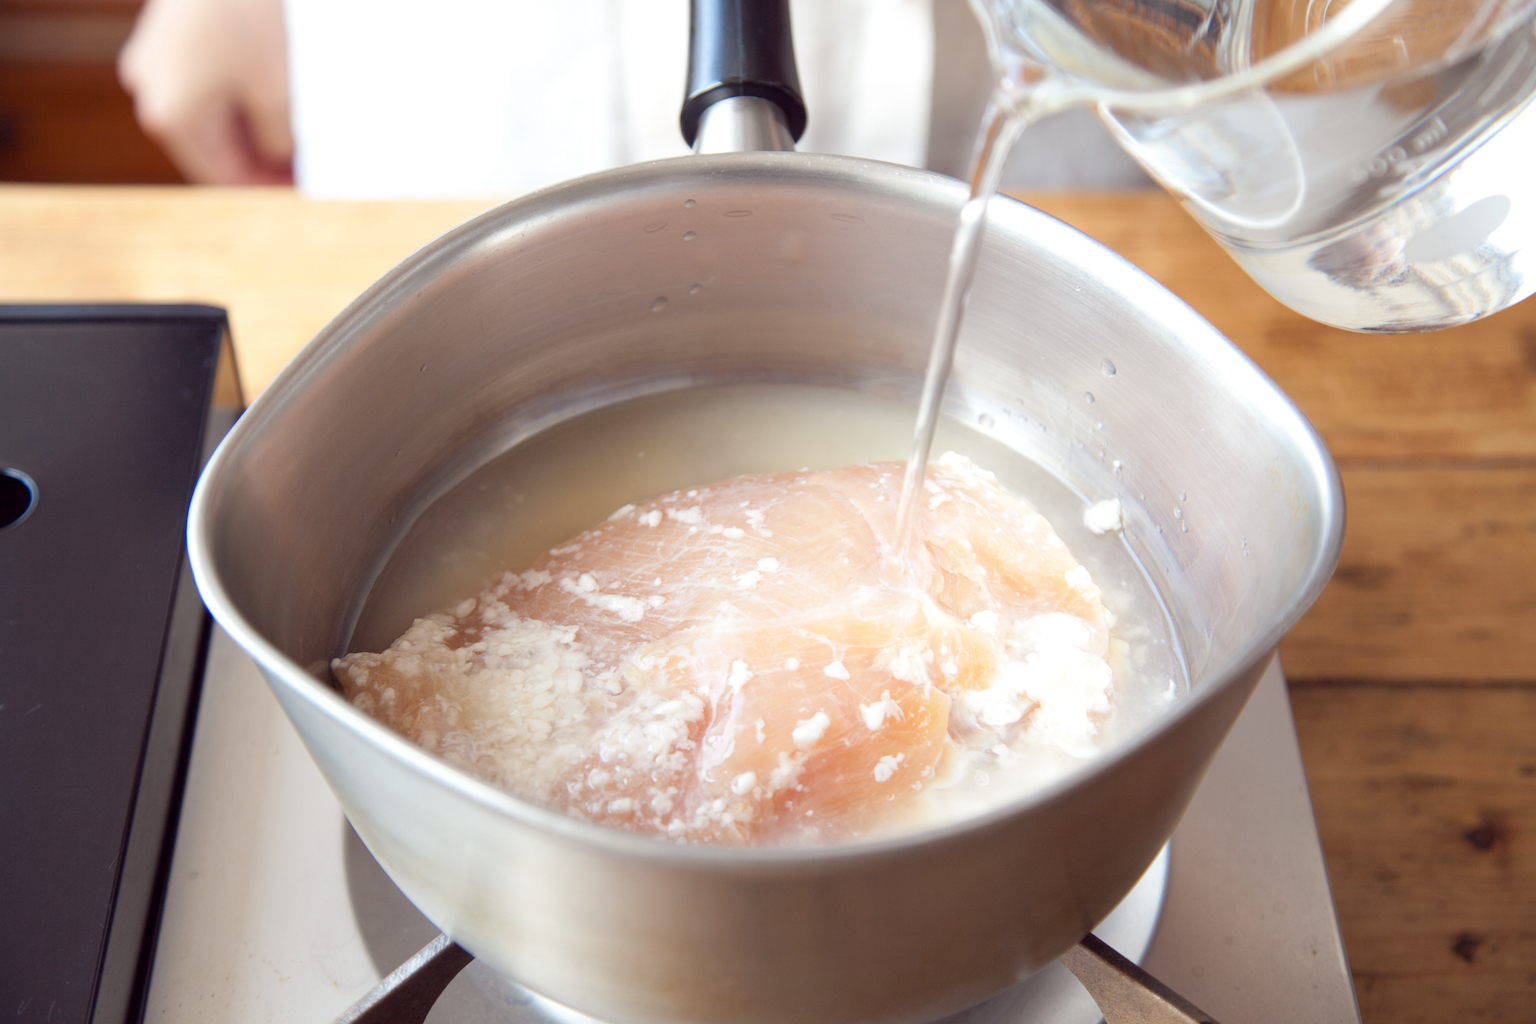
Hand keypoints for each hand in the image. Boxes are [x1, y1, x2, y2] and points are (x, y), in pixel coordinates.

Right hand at [118, 0, 293, 184]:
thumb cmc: (255, 17)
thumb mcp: (280, 96)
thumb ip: (279, 145)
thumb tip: (284, 165)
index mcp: (171, 115)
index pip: (222, 176)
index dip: (265, 189)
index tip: (301, 193)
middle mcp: (150, 89)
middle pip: (212, 145)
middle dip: (259, 158)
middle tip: (305, 168)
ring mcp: (154, 58)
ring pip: (209, 113)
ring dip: (251, 127)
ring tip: (297, 135)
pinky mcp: (169, 33)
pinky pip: (204, 80)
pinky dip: (237, 95)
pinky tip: (276, 100)